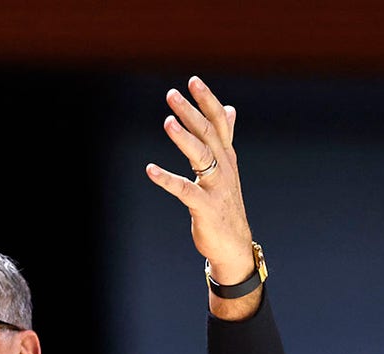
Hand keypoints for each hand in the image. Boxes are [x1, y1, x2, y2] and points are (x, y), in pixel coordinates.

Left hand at [145, 76, 255, 287]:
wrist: (234, 244)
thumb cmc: (225, 205)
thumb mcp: (226, 168)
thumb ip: (225, 138)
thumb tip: (229, 109)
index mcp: (226, 157)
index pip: (218, 122)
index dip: (206, 101)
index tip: (193, 81)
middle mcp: (224, 168)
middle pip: (207, 134)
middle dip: (190, 112)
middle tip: (172, 94)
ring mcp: (216, 187)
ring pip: (200, 156)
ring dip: (184, 137)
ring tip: (167, 121)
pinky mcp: (205, 207)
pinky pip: (184, 190)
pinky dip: (167, 179)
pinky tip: (149, 169)